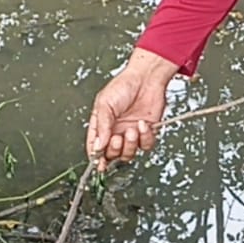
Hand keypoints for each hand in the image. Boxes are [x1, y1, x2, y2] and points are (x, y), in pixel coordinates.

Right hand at [85, 49, 177, 171]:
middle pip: (112, 154)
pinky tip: (143, 125)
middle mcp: (116, 131)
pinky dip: (145, 138)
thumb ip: (101, 126)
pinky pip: (145, 146)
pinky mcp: (147, 133)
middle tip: (117, 137)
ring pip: (129, 153)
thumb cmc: (124, 85)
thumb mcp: (105, 104)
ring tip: (131, 129)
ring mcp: (131, 133)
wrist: (147, 78)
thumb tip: (98, 146)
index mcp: (102, 125)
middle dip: (115, 149)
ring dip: (130, 144)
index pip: (96, 147)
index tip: (99, 164)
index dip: (96, 157)